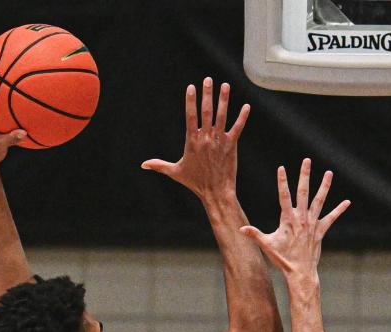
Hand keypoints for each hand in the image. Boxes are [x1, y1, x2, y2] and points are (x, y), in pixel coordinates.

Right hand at [141, 77, 249, 201]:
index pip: (190, 117)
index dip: (191, 101)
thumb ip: (159, 165)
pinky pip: (237, 128)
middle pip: (206, 112)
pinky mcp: (231, 146)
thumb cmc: (195, 183)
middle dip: (207, 94)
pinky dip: (242, 117)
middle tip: (208, 79)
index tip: (191, 87)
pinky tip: (247, 106)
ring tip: (225, 86)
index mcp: (192, 141)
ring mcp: (219, 141)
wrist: (215, 192)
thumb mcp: (175, 172)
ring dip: (224, 100)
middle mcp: (206, 138)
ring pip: (222, 117)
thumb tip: (143, 165)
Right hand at [241, 159, 349, 276]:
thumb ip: (254, 235)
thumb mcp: (267, 245)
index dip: (282, 182)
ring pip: (319, 201)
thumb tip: (240, 229)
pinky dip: (339, 210)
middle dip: (304, 176)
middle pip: (303, 192)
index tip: (282, 168)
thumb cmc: (283, 259)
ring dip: (324, 187)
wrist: (300, 272)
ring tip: (329, 173)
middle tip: (306, 160)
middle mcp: (302, 218)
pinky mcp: (320, 231)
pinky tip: (347, 202)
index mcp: (288, 219)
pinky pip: (331, 218)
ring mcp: (313, 224)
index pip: (284, 196)